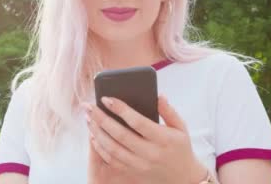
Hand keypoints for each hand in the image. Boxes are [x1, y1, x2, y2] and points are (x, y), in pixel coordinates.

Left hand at [82, 96, 209, 183]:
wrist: (183, 178)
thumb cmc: (180, 147)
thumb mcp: (180, 127)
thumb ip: (168, 111)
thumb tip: (157, 95)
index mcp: (164, 139)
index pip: (138, 122)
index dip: (120, 109)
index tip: (105, 98)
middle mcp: (151, 153)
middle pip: (120, 135)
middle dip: (101, 118)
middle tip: (88, 106)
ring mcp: (140, 165)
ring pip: (112, 148)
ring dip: (97, 132)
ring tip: (88, 118)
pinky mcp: (133, 172)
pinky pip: (112, 160)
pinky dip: (100, 148)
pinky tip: (93, 135)